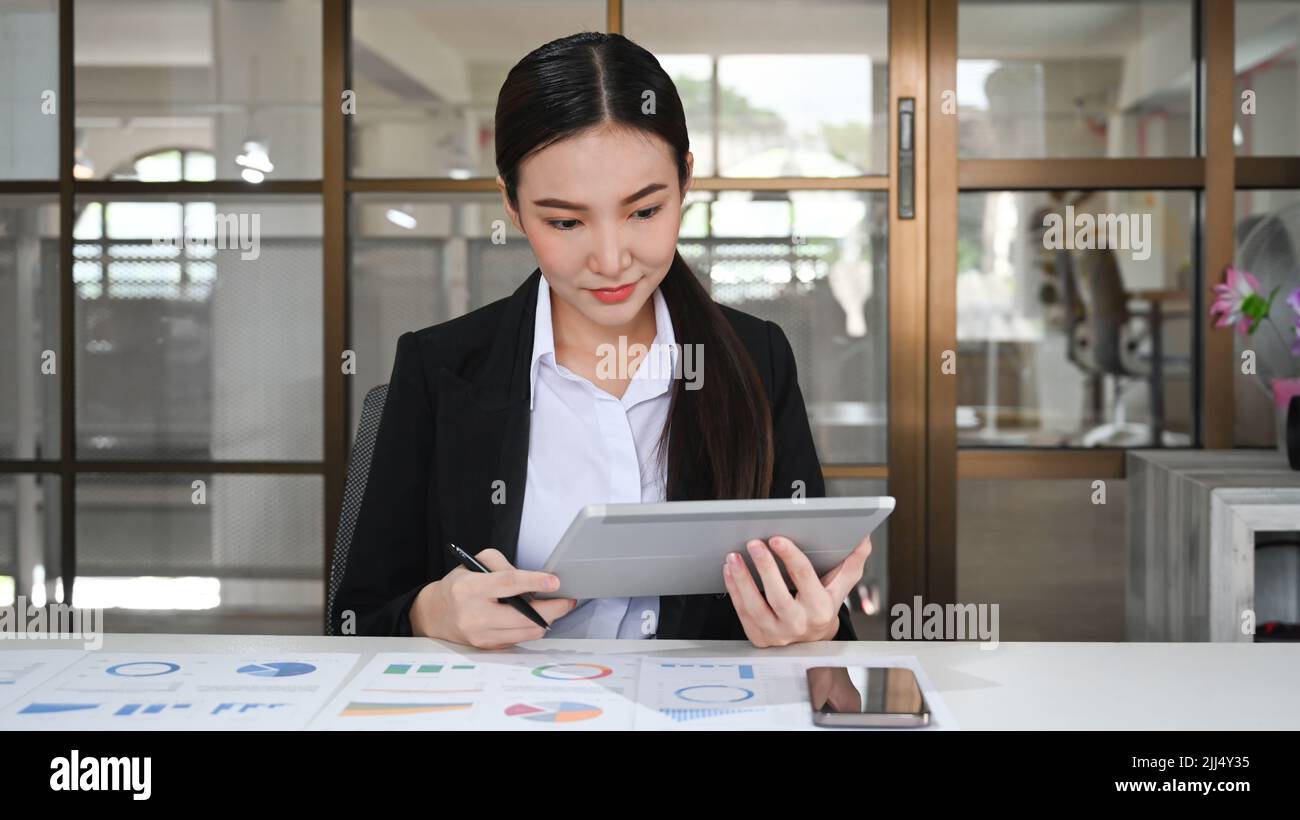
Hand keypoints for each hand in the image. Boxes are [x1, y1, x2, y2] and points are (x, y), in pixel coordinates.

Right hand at [409, 548, 577, 649]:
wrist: (436, 614)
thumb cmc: (459, 586)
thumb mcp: (475, 564)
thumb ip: (503, 567)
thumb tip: (532, 581)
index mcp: (471, 589)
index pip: (508, 585)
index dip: (534, 583)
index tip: (554, 582)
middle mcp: (475, 616)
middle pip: (523, 617)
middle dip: (552, 609)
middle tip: (567, 600)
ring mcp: (481, 636)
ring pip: (525, 632)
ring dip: (547, 620)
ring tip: (556, 608)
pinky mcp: (487, 648)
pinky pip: (519, 640)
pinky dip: (532, 628)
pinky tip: (537, 618)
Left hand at [723, 534, 871, 647]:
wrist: (811, 646)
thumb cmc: (823, 610)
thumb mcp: (840, 588)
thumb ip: (851, 563)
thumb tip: (863, 539)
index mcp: (820, 609)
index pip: (805, 578)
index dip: (790, 557)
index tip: (777, 539)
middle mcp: (798, 624)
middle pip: (778, 595)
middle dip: (764, 567)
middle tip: (754, 543)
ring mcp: (776, 634)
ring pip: (755, 606)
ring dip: (742, 580)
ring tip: (734, 556)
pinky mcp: (758, 637)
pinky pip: (742, 612)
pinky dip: (733, 590)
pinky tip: (729, 571)